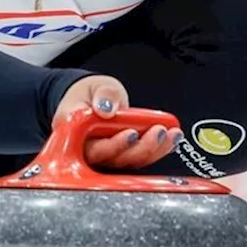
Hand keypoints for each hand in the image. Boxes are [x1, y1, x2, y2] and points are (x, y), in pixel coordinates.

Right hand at [56, 75, 182, 169]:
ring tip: (171, 134)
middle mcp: (90, 150)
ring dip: (154, 149)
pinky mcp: (123, 155)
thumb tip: (107, 109)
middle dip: (141, 148)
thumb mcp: (96, 85)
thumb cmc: (90, 94)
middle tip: (159, 131)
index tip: (132, 133)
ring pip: (130, 161)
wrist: (93, 98)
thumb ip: (103, 94)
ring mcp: (108, 155)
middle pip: (116, 159)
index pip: (93, 148)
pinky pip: (140, 157)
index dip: (114, 145)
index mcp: (75, 134)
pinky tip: (172, 138)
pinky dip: (158, 149)